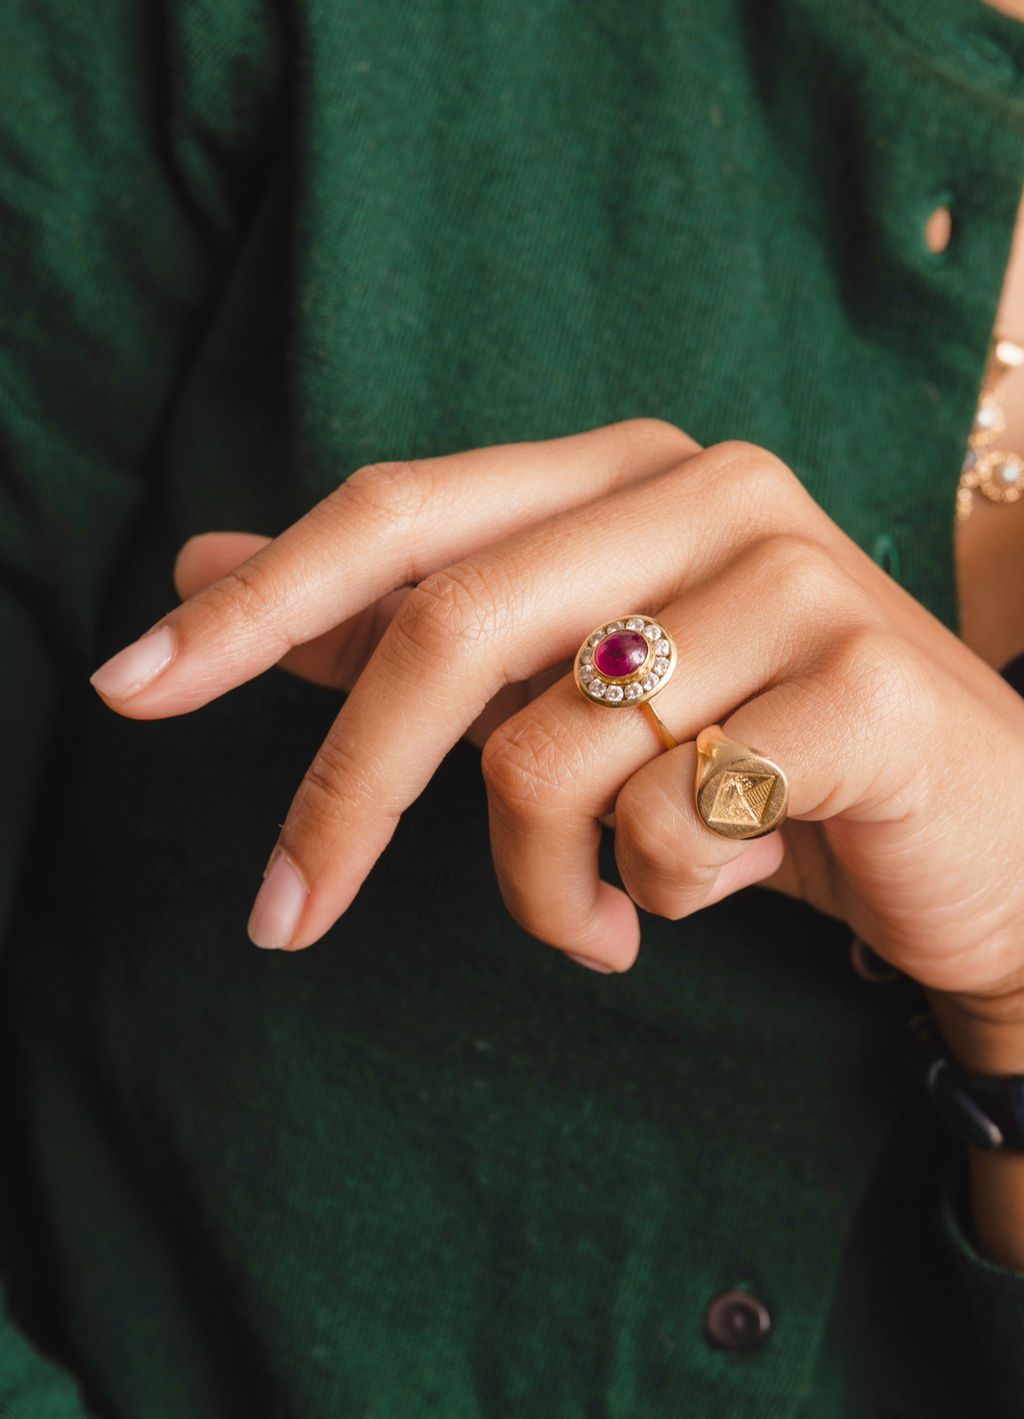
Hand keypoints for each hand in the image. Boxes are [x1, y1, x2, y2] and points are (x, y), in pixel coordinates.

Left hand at [90, 422, 1023, 1009]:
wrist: (971, 834)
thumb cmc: (746, 757)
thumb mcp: (570, 690)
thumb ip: (401, 622)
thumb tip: (209, 572)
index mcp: (623, 472)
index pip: (401, 511)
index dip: (258, 601)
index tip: (129, 687)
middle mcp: (708, 492)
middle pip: (452, 626)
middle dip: (346, 793)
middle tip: (285, 918)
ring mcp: (795, 579)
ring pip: (553, 754)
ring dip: (541, 884)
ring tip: (598, 913)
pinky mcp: (863, 690)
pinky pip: (670, 824)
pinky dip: (655, 901)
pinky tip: (716, 893)